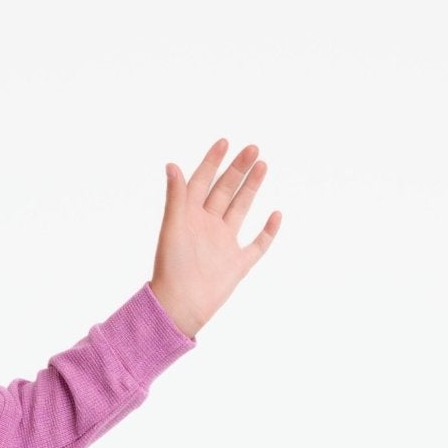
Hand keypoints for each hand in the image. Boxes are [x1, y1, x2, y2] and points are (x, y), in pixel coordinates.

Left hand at [150, 138, 281, 338]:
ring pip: (240, 209)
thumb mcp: (174, 227)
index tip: (225, 142)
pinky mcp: (238, 264)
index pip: (201, 182)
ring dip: (251, 187)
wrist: (180, 306)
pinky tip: (276, 214)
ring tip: (262, 164)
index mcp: (189, 217)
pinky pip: (257, 244)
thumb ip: (176, 197)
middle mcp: (207, 227)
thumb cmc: (171, 268)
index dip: (212, 162)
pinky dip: (268, 230)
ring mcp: (224, 244)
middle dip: (238, 169)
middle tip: (253, 148)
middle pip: (225, 191)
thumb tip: (171, 164)